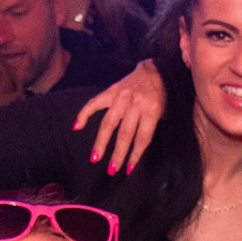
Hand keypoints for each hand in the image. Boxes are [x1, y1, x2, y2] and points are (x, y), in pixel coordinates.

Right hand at [73, 58, 164, 175]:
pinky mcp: (111, 90)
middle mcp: (135, 103)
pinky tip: (76, 127)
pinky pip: (95, 103)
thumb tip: (137, 148)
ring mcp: (121, 96)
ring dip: (101, 142)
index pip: (142, 137)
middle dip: (118, 153)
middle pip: (124, 133)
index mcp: (152, 109)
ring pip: (108, 123)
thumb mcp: (165, 112)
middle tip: (111, 170)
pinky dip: (84, 114)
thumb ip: (152, 126)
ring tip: (95, 157)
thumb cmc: (163, 95)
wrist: (156, 70)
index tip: (128, 169)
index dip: (135, 155)